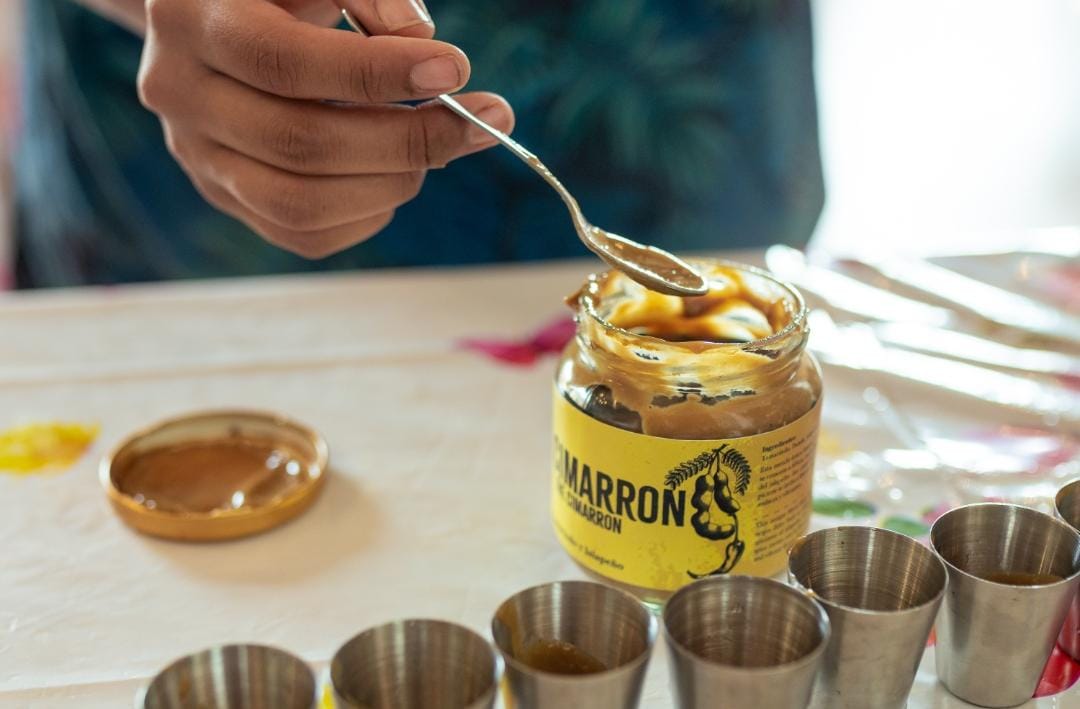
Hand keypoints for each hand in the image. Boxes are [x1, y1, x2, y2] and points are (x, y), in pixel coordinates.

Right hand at [137, 0, 513, 257]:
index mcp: (193, 18)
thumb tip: (419, 41)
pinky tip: (397, 173)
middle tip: (483, 122)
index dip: (376, 74)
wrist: (216, 16)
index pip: (287, 63)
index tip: (456, 69)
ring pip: (301, 203)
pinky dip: (371, 213)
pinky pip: (306, 234)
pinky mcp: (228, 196)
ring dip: (394, 182)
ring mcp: (199, 156)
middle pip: (301, 143)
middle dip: (409, 139)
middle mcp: (182, 94)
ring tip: (441, 145)